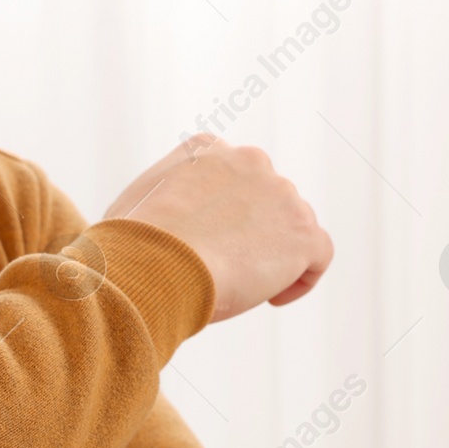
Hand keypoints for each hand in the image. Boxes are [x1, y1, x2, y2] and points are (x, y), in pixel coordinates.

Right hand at [102, 133, 332, 322]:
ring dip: (273, 257)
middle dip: (252, 234)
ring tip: (241, 288)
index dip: (226, 212)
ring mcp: (282, 194)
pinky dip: (303, 277)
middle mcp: (251, 160)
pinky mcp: (303, 232)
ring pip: (292, 227)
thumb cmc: (130, 245)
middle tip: (226, 270)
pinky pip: (319, 254)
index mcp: (207, 149)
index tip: (209, 242)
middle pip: (266, 200)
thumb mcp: (133, 204)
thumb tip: (163, 216)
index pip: (233, 174)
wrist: (154, 264)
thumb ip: (161, 195)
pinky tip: (271, 298)